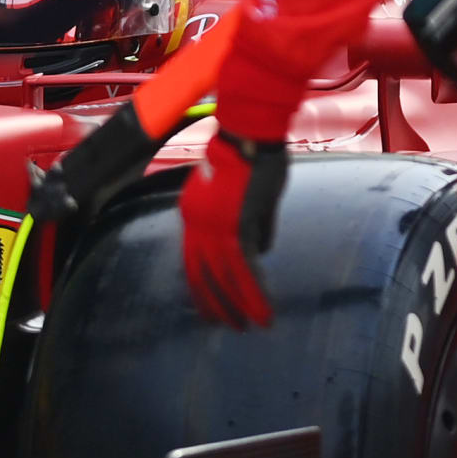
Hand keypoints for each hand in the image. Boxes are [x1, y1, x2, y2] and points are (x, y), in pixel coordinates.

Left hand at [178, 130, 287, 330]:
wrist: (249, 131)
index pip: (192, 259)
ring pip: (225, 278)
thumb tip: (260, 250)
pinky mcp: (237, 228)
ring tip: (250, 326)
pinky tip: (264, 311)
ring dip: (239, 306)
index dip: (202, 285)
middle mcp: (196, 225)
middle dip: (215, 304)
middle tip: (227, 325)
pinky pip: (244, 270)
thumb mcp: (248, 195)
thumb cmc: (252, 154)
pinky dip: (255, 294)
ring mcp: (215, 228)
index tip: (211, 305)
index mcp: (192, 213)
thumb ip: (253, 224)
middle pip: (202, 274)